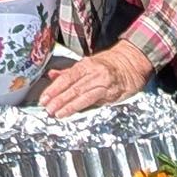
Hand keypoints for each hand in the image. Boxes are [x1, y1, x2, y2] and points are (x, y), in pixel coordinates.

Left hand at [41, 40, 155, 115]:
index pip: (66, 77)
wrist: (133, 63)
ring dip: (68, 105)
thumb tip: (51, 75)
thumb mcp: (88, 64)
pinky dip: (82, 106)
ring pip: (82, 94)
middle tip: (47, 109)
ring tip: (57, 113)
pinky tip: (73, 112)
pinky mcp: (111, 92)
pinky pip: (94, 100)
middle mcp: (93, 72)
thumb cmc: (109, 64)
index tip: (43, 98)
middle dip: (58, 99)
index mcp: (85, 65)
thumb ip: (69, 72)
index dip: (53, 88)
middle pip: (72, 87)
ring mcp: (103, 82)